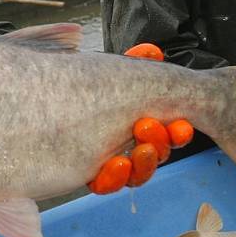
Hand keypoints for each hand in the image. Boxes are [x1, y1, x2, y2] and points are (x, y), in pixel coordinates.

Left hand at [88, 43, 193, 193]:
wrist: (53, 109)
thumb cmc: (95, 92)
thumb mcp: (117, 76)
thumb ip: (136, 63)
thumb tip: (152, 52)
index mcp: (145, 125)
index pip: (169, 134)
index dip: (179, 133)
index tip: (182, 125)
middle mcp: (133, 147)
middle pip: (156, 154)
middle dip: (160, 142)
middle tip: (149, 125)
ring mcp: (114, 164)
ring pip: (136, 173)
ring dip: (143, 162)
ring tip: (140, 148)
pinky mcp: (92, 175)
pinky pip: (106, 184)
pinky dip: (113, 177)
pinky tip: (114, 162)